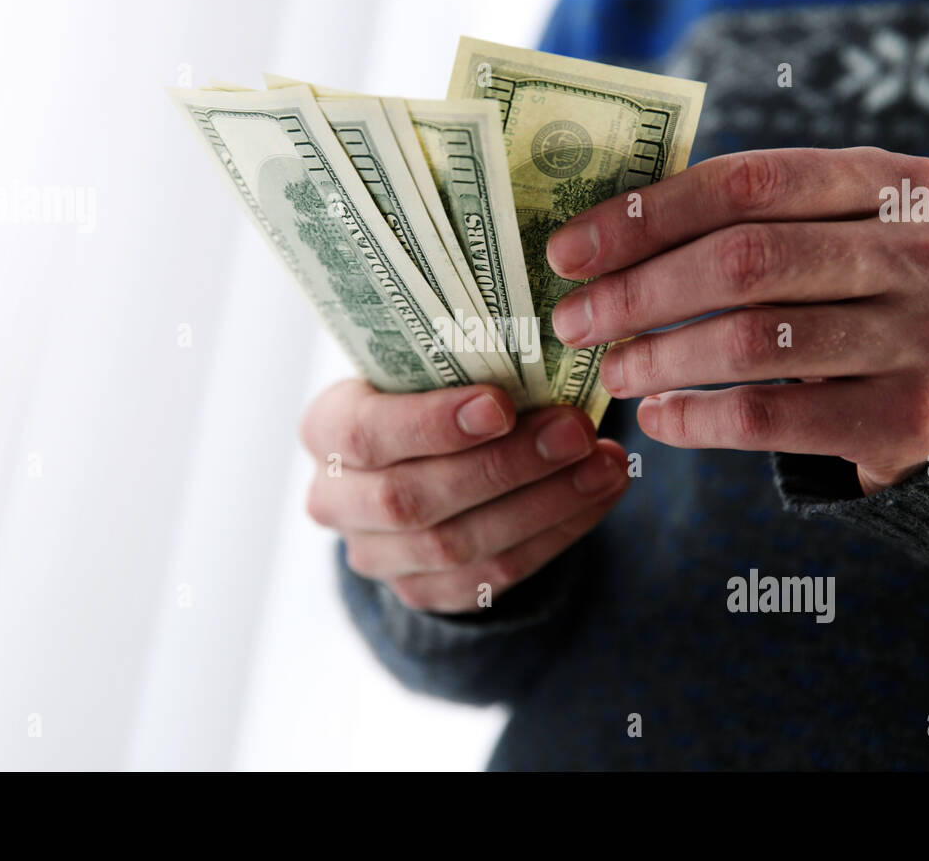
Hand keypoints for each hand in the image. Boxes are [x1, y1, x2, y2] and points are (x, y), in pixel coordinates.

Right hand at [300, 380, 629, 611]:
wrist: (416, 460)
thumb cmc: (426, 391)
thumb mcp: (421, 365)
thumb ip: (459, 359)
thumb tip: (542, 337)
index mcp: (324, 430)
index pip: (366, 435)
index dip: (433, 425)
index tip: (502, 405)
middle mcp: (336, 501)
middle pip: (414, 499)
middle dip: (505, 467)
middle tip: (575, 431)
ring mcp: (378, 556)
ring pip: (459, 546)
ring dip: (545, 504)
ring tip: (604, 465)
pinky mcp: (425, 592)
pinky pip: (494, 576)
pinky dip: (556, 534)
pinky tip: (598, 495)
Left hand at [546, 147, 928, 494]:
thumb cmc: (858, 299)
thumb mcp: (830, 237)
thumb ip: (746, 222)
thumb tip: (594, 243)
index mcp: (900, 183)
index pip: (748, 181)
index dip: (646, 216)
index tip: (568, 252)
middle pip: (745, 261)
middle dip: (639, 293)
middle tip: (574, 322)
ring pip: (751, 343)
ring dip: (659, 358)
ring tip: (612, 371)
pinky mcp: (910, 420)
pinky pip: (767, 419)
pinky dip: (694, 419)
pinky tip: (657, 417)